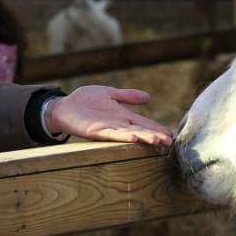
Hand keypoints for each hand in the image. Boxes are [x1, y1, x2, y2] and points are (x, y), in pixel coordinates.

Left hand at [44, 85, 172, 146]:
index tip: (171, 134)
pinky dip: (123, 136)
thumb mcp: (109, 93)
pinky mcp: (96, 131)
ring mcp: (108, 129)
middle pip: (140, 131)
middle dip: (154, 136)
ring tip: (156, 141)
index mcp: (123, 116)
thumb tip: (148, 97)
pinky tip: (133, 137)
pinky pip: (112, 134)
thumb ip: (127, 96)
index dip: (157, 128)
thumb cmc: (85, 100)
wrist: (64, 106)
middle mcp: (118, 124)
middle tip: (169, 142)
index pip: (144, 123)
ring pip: (129, 134)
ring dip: (143, 138)